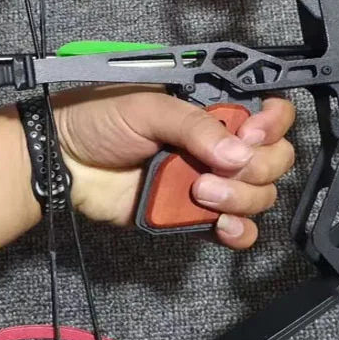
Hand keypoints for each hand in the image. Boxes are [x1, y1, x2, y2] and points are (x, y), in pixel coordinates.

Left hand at [52, 86, 295, 248]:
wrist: (64, 162)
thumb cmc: (100, 120)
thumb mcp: (149, 107)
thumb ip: (196, 127)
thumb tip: (240, 155)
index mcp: (213, 111)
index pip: (270, 115)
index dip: (273, 126)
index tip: (250, 135)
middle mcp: (220, 146)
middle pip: (274, 159)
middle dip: (257, 167)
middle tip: (214, 169)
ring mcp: (210, 182)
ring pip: (260, 196)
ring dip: (241, 198)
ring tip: (200, 193)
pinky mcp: (195, 217)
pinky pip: (237, 230)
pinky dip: (239, 231)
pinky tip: (221, 226)